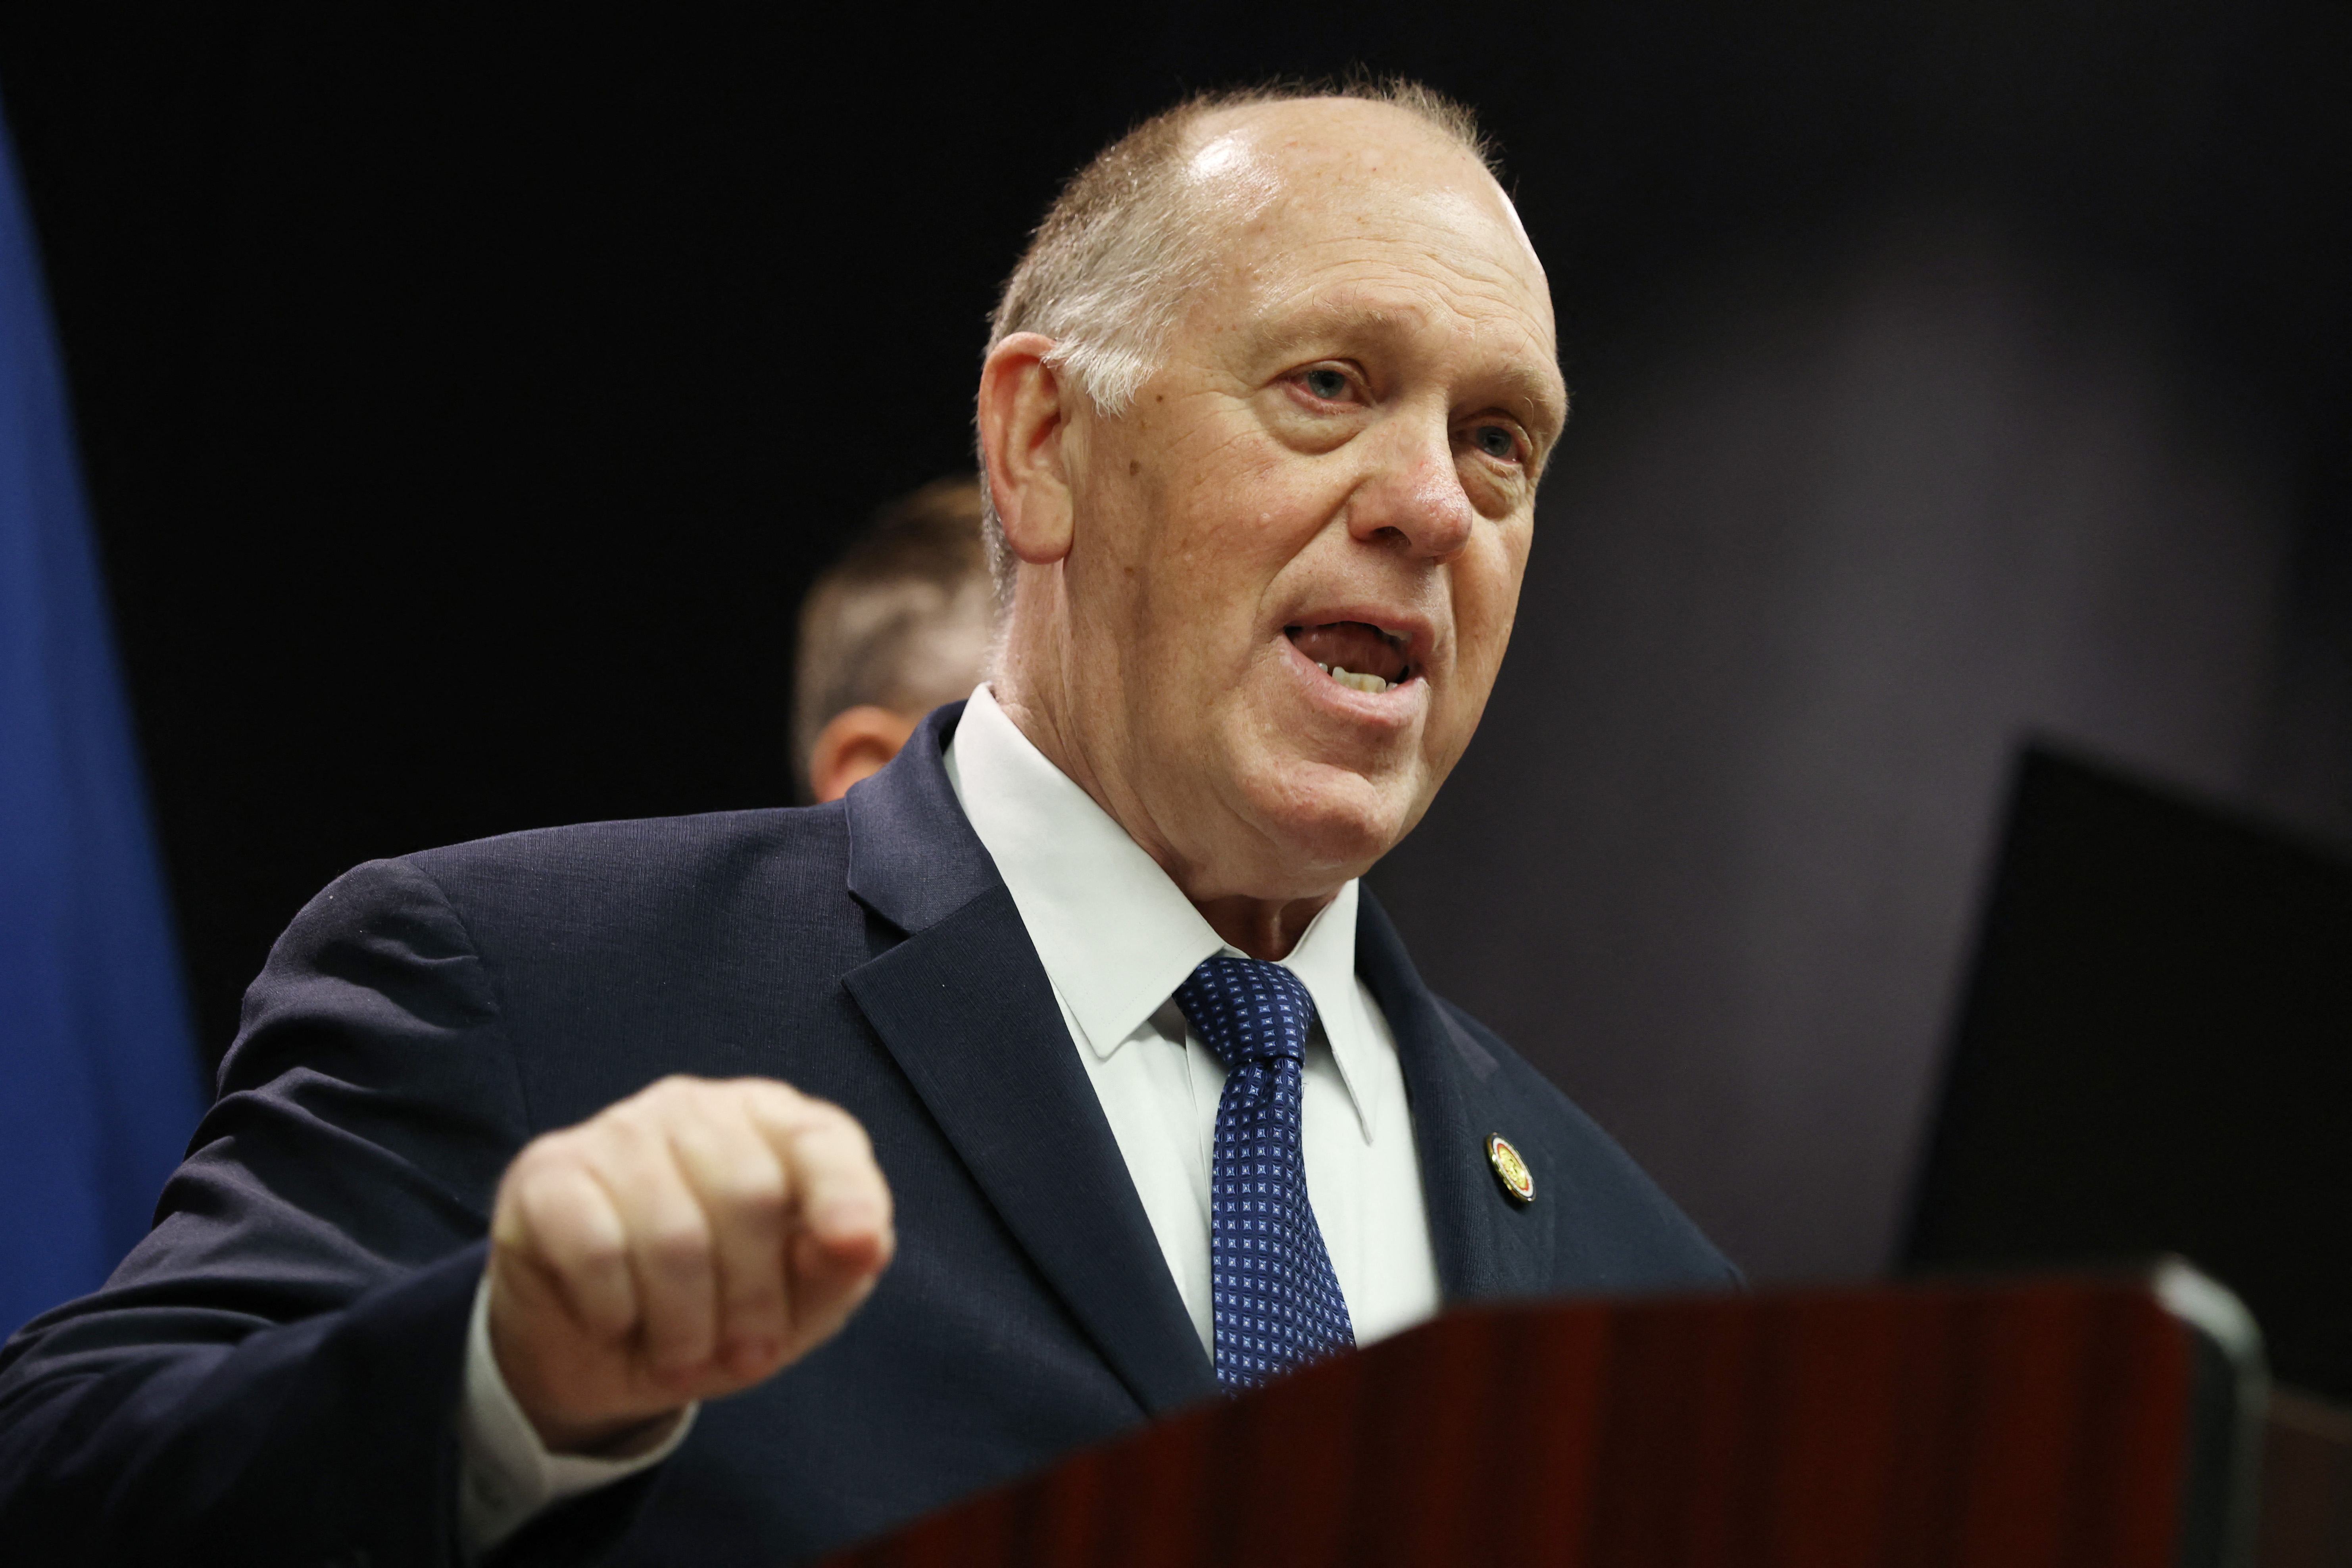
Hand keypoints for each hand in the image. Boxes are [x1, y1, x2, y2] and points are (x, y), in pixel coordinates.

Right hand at [485, 1075, 894, 1453]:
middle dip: (754, 1301)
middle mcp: (697, 1109)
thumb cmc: (717, 1309)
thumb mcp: (795, 1304)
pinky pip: (597, 1247)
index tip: (854, 1250)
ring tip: (681, 1357)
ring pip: (672, 1233)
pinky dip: (615, 1309)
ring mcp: (618, 1130)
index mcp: (774, 1124)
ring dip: (683, 1325)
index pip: (820, 1140)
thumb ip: (838, 1268)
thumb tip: (864, 1243)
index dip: (844, 1195)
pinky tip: (616, 1324)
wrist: (595, 1348)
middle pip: (749, 1196)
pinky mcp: (548, 1172)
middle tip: (745, 1357)